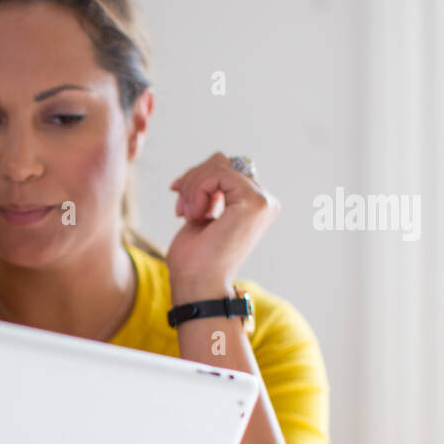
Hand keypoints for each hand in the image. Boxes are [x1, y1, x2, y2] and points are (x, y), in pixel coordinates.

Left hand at [166, 152, 278, 301]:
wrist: (196, 285)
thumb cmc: (195, 260)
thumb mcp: (202, 213)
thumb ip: (213, 188)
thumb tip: (217, 158)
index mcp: (255, 204)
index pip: (226, 169)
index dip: (197, 177)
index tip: (178, 198)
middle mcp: (265, 201)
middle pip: (222, 163)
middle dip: (193, 180)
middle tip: (180, 209)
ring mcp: (262, 201)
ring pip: (218, 166)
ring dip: (192, 186)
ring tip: (185, 213)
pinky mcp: (254, 202)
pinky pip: (218, 174)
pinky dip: (197, 189)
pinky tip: (194, 214)